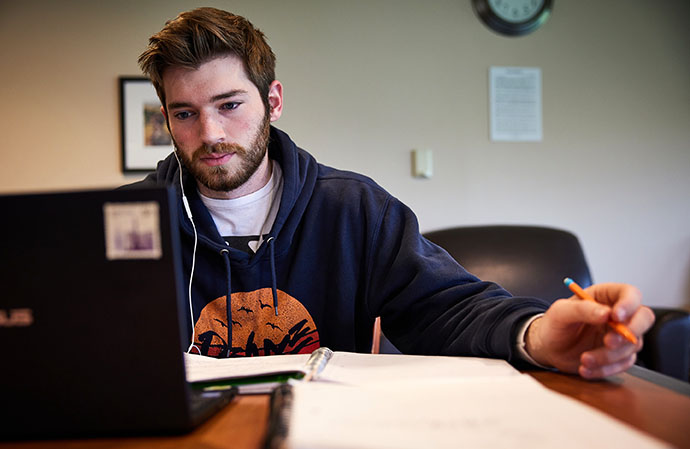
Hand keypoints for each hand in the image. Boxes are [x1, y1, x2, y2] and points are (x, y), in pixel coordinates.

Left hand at [524, 283, 654, 378]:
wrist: (548, 347)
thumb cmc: (554, 324)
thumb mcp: (561, 312)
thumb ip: (582, 309)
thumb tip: (606, 313)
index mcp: (605, 296)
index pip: (630, 294)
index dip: (629, 304)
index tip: (616, 317)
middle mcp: (618, 315)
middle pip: (644, 318)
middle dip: (630, 332)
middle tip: (608, 342)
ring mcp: (621, 336)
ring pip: (632, 345)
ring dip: (609, 356)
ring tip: (584, 359)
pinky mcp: (618, 355)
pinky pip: (623, 364)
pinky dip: (606, 369)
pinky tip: (586, 368)